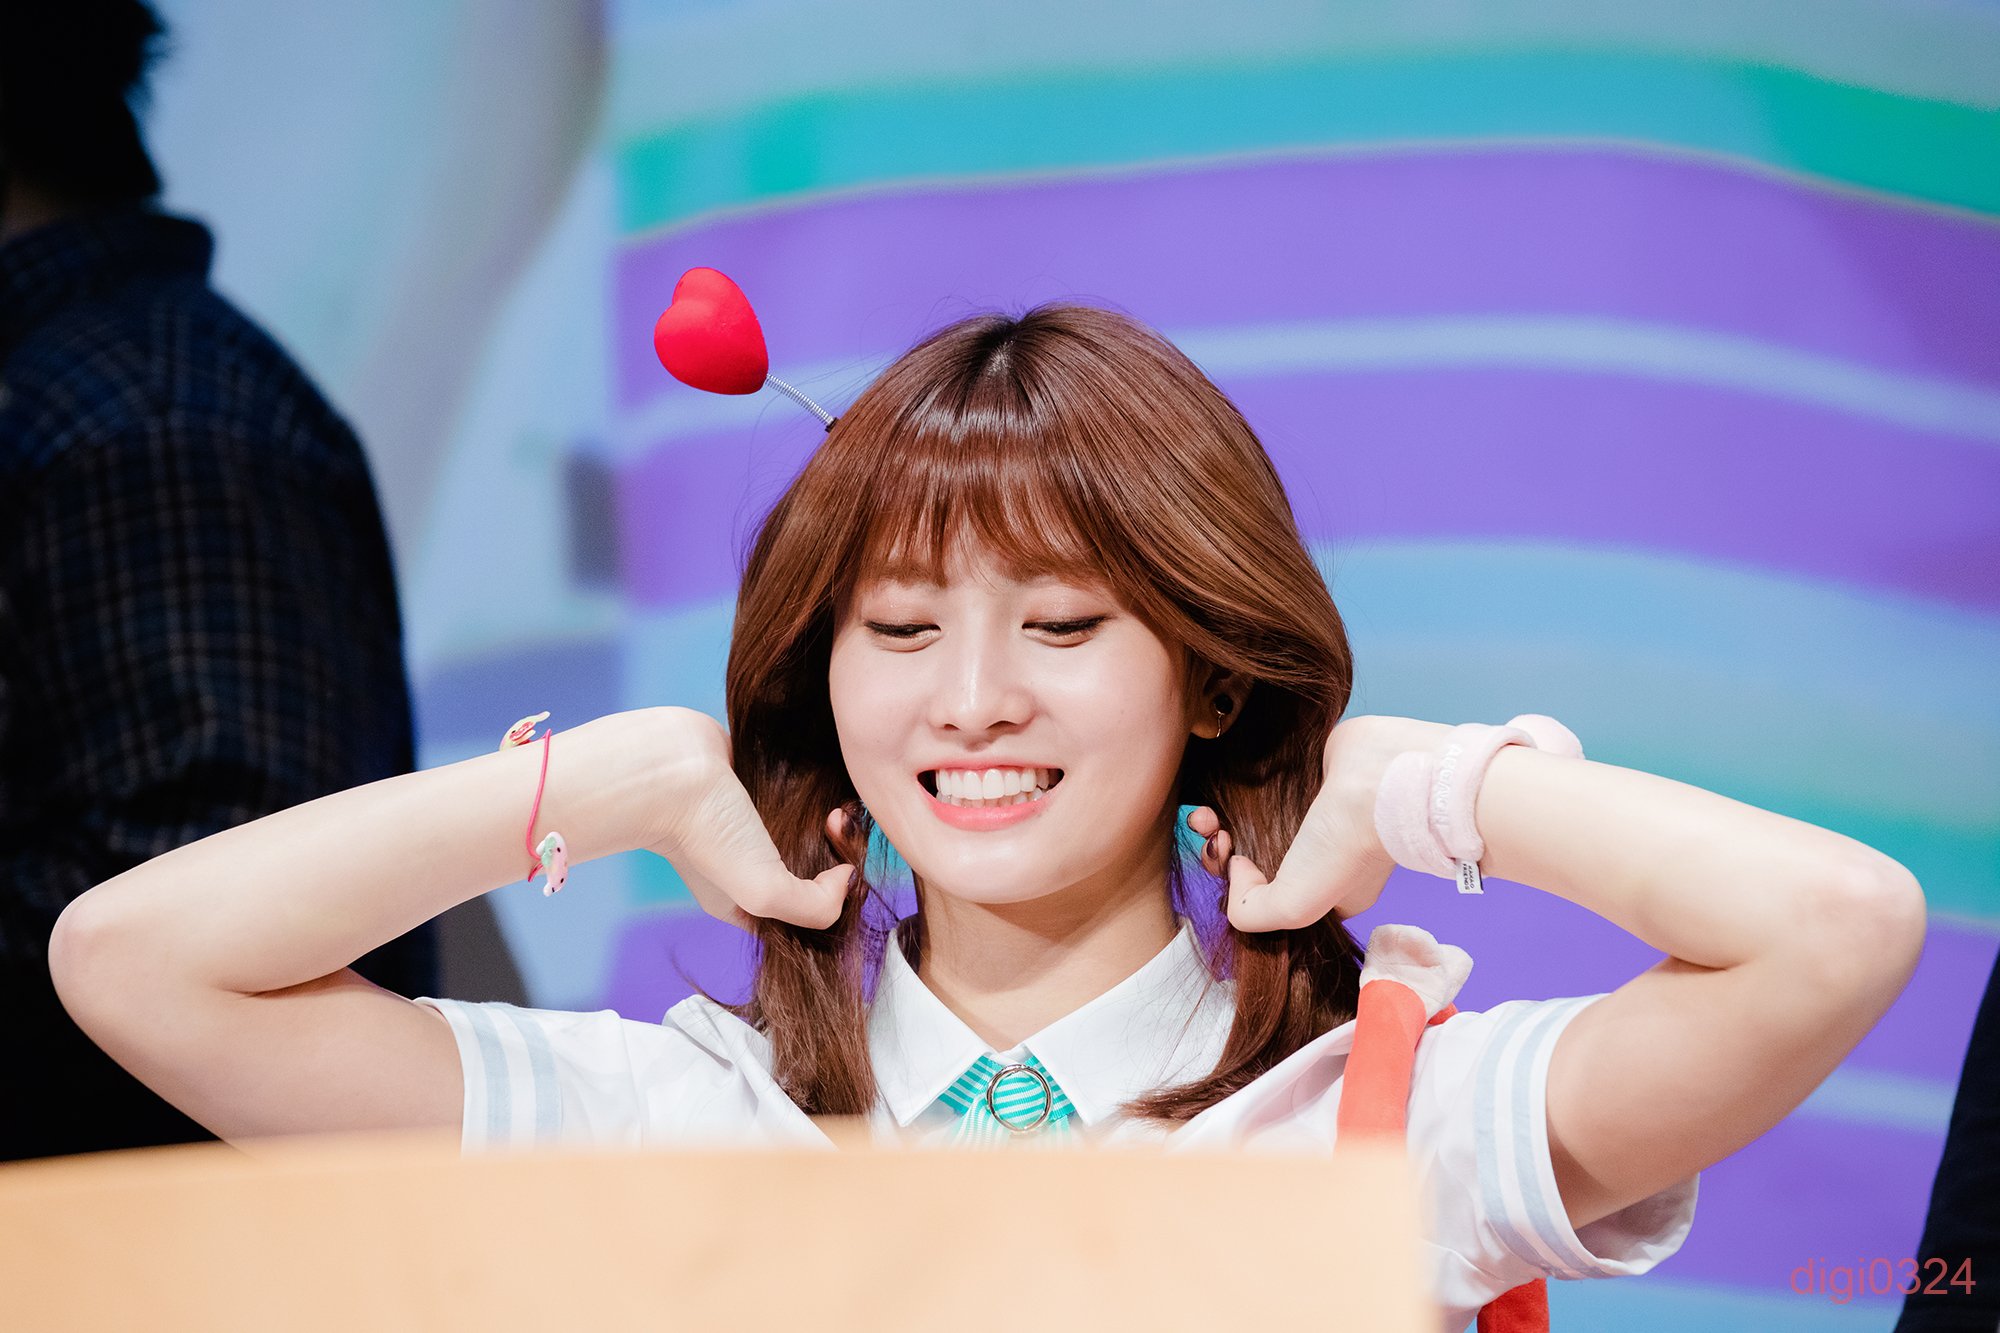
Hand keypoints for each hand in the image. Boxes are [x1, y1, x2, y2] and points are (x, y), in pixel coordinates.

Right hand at [642, 708, 855, 930]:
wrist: (672, 766)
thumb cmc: (706, 831)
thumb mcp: (763, 892)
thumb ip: (815, 906)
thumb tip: (846, 879)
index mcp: (745, 902)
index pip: (803, 914)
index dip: (834, 899)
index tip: (844, 873)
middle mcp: (749, 866)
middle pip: (813, 871)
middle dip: (837, 853)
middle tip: (836, 828)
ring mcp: (753, 828)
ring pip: (812, 833)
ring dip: (835, 822)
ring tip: (836, 810)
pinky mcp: (758, 790)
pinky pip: (802, 801)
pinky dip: (822, 797)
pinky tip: (827, 793)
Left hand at [1187, 714, 1452, 930]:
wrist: (1379, 776)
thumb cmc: (1348, 845)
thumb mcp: (1296, 906)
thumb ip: (1251, 911)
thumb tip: (1234, 870)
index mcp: (1325, 895)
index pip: (1267, 900)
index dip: (1236, 888)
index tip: (1227, 868)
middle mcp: (1318, 858)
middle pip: (1252, 861)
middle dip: (1220, 854)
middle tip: (1215, 840)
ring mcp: (1311, 818)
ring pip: (1248, 826)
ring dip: (1217, 822)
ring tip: (1203, 816)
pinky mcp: (1304, 780)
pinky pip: (1256, 793)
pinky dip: (1230, 794)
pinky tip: (1215, 793)